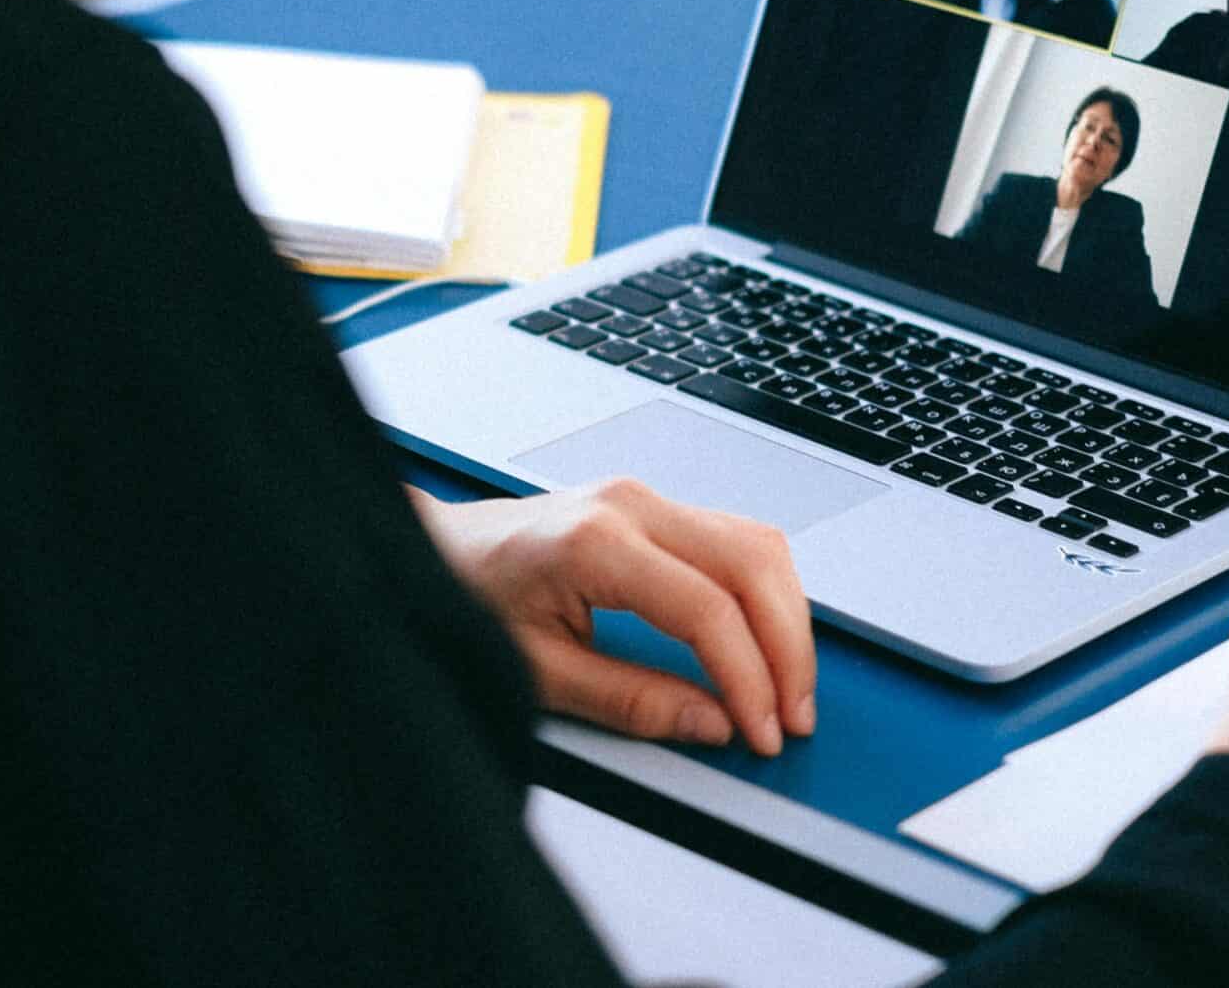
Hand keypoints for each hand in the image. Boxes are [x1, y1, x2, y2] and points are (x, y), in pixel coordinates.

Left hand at [410, 479, 815, 755]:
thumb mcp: (539, 670)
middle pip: (751, 566)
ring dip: (786, 618)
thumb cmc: (469, 598)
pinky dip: (765, 592)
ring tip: (788, 689)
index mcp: (595, 542)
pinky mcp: (652, 507)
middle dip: (787, 649)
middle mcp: (630, 505)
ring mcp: (645, 498)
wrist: (435, 549)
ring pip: (757, 545)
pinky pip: (736, 539)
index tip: (761, 730)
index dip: (748, 678)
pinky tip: (766, 641)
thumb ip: (631, 701)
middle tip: (793, 717)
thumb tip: (712, 723)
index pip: (707, 609)